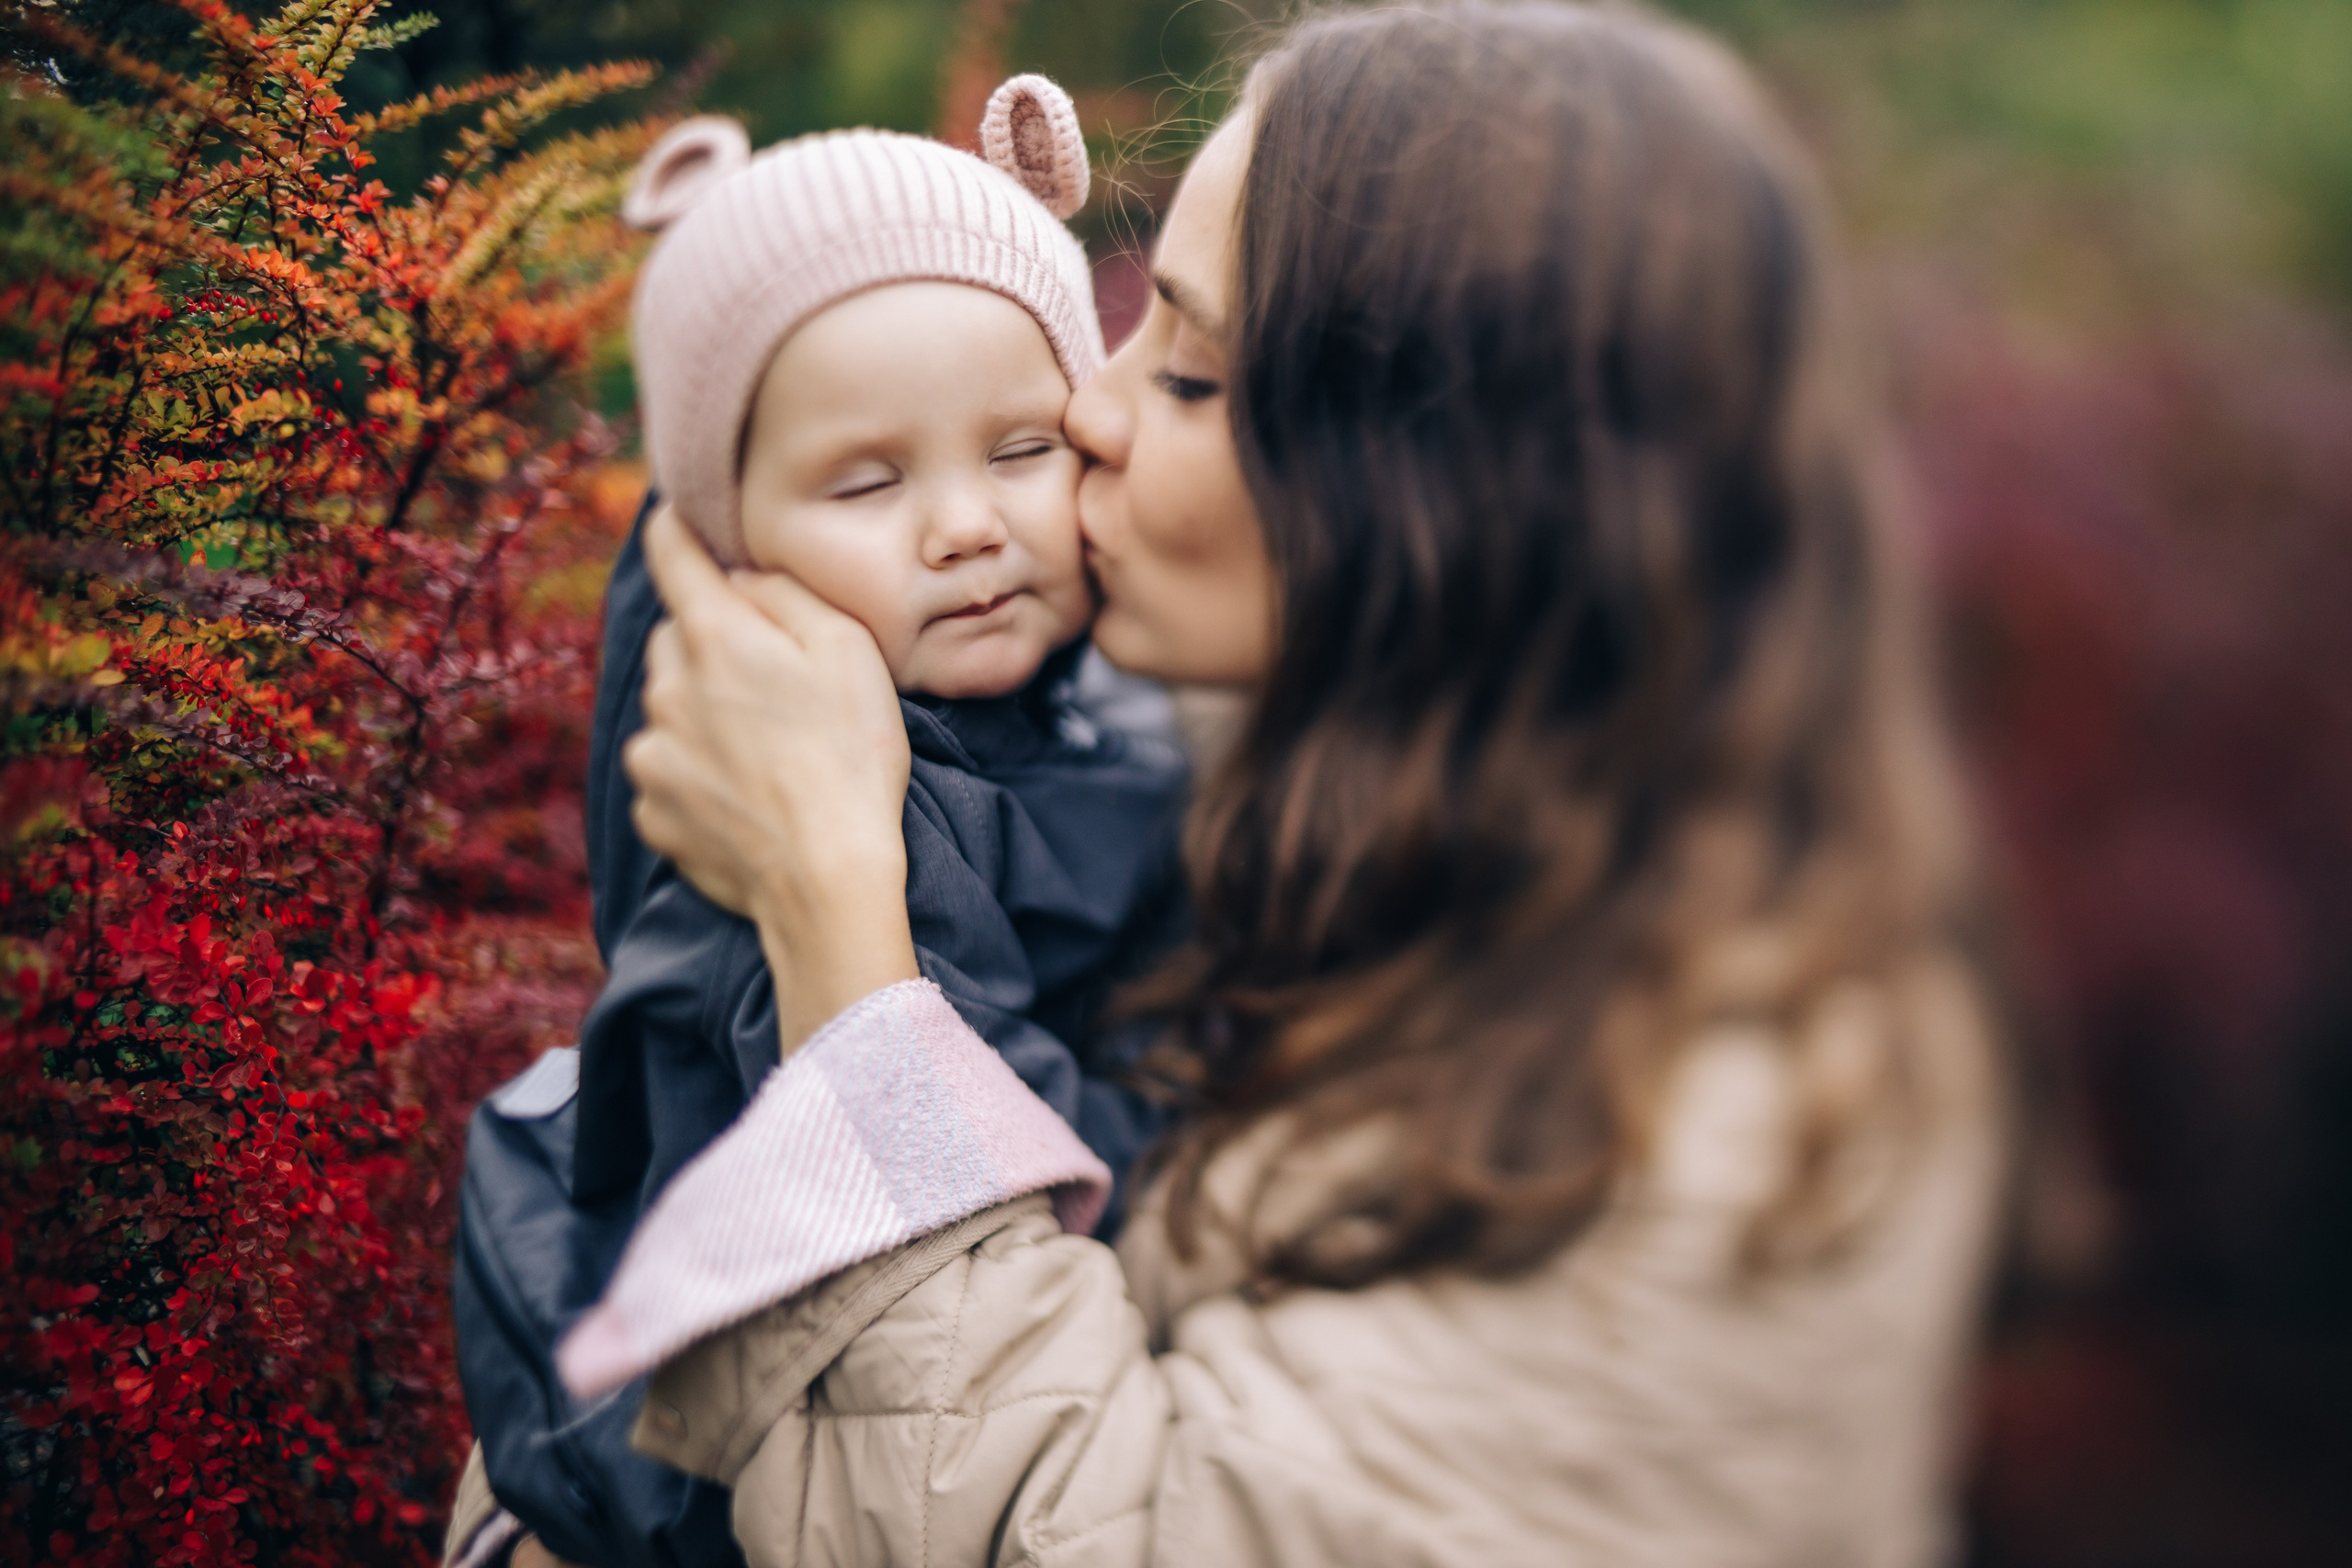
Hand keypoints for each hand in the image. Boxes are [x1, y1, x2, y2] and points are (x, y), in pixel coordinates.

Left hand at [625, 505, 919, 1049]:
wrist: (828, 879)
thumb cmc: (852, 757)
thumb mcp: (848, 649)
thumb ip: (786, 595)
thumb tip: (739, 579)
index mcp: (713, 636)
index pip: (671, 552)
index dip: (676, 527)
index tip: (678, 517)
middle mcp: (666, 687)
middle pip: (677, 637)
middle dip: (715, 644)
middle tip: (776, 680)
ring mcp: (652, 753)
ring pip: (672, 706)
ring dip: (707, 712)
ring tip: (773, 751)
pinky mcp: (654, 810)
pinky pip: (671, 771)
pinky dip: (701, 773)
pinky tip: (751, 795)